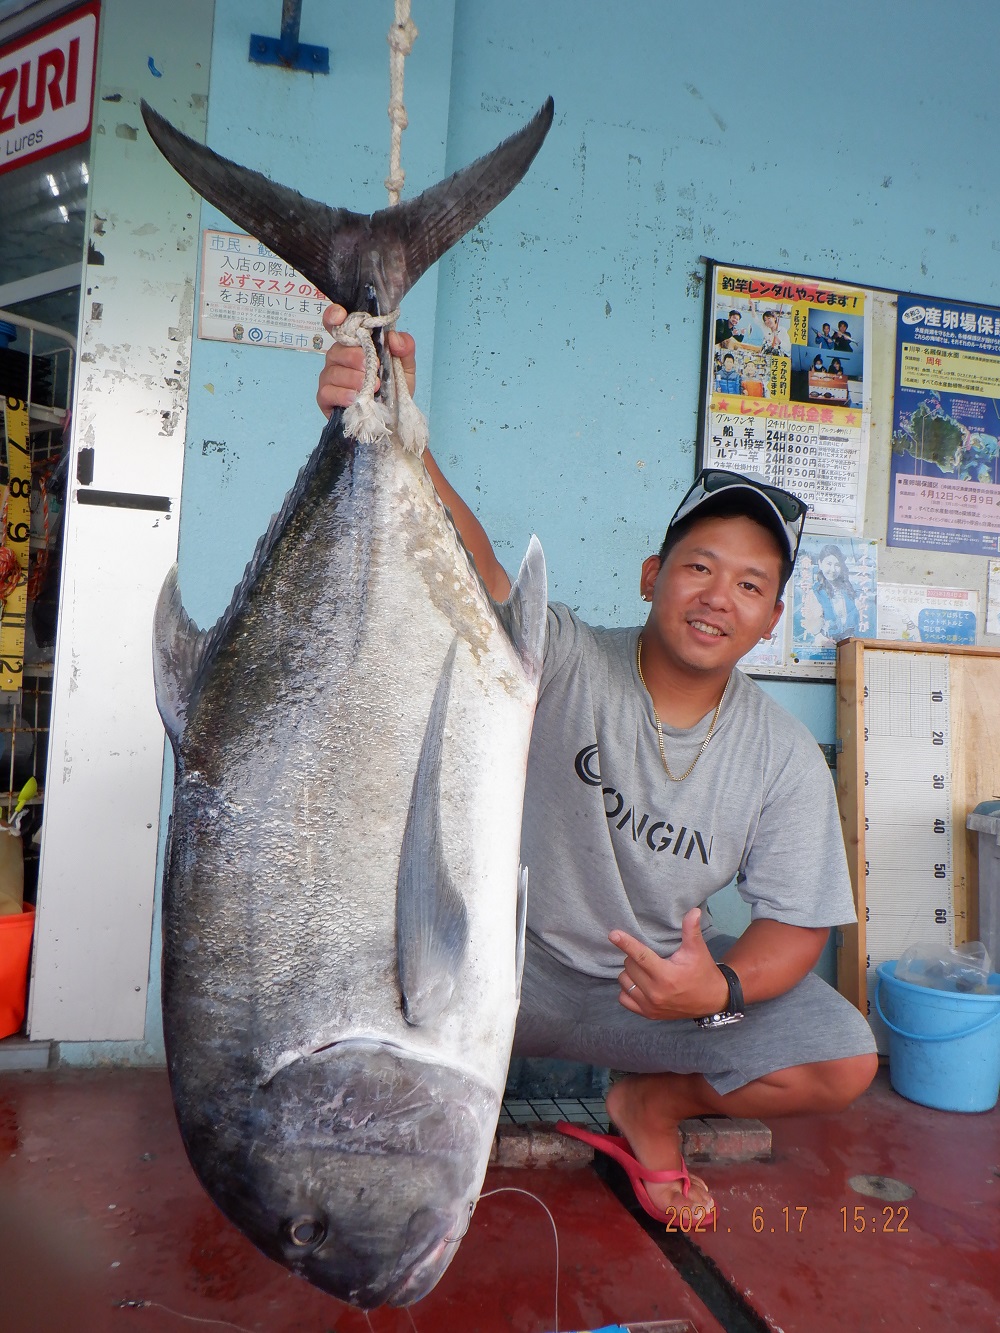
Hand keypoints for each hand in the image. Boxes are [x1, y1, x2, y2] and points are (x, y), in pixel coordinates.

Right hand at [316, 303, 416, 417]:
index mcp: (354, 345)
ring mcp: (330, 377)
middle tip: (372, 368)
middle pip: (336, 349)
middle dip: (355, 357)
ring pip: (332, 371)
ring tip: (371, 388)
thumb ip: (405, 348)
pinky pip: (327, 391)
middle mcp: (338, 358)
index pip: (336, 324)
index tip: (340, 316)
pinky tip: (355, 399)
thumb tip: (394, 337)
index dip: (334, 316)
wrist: (392, 421)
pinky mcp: (325, 398)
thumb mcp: (406, 367)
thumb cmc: (393, 389)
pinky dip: (342, 394)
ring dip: (353, 379)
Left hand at [611, 908, 727, 1019]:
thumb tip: (693, 910)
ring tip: (643, 969)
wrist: (712, 1000)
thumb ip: (691, 930)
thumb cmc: (703, 972)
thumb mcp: (697, 951)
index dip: (626, 943)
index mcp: (666, 975)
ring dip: (630, 972)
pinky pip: (624, 999)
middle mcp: (655, 992)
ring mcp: (650, 1006)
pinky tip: (638, 983)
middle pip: (629, 966)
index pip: (640, 956)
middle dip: (634, 957)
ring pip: (624, 981)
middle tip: (649, 956)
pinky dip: (627, 990)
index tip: (612, 934)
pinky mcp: (648, 1014)